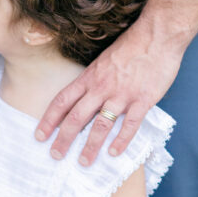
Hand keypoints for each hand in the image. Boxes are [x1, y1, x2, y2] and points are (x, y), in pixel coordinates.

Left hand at [35, 12, 182, 164]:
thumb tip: (82, 98)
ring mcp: (122, 95)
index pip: (62, 101)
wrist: (157, 34)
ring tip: (84, 162)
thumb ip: (93, 81)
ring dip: (90, 146)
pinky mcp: (143, 99)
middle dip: (63, 139)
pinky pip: (130, 124)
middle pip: (76, 117)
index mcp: (89, 78)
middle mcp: (101, 88)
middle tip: (56, 155)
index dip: (49, 120)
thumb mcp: (103, 61)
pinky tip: (114, 153)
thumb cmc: (131, 46)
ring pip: (101, 125)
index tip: (39, 136)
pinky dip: (122, 141)